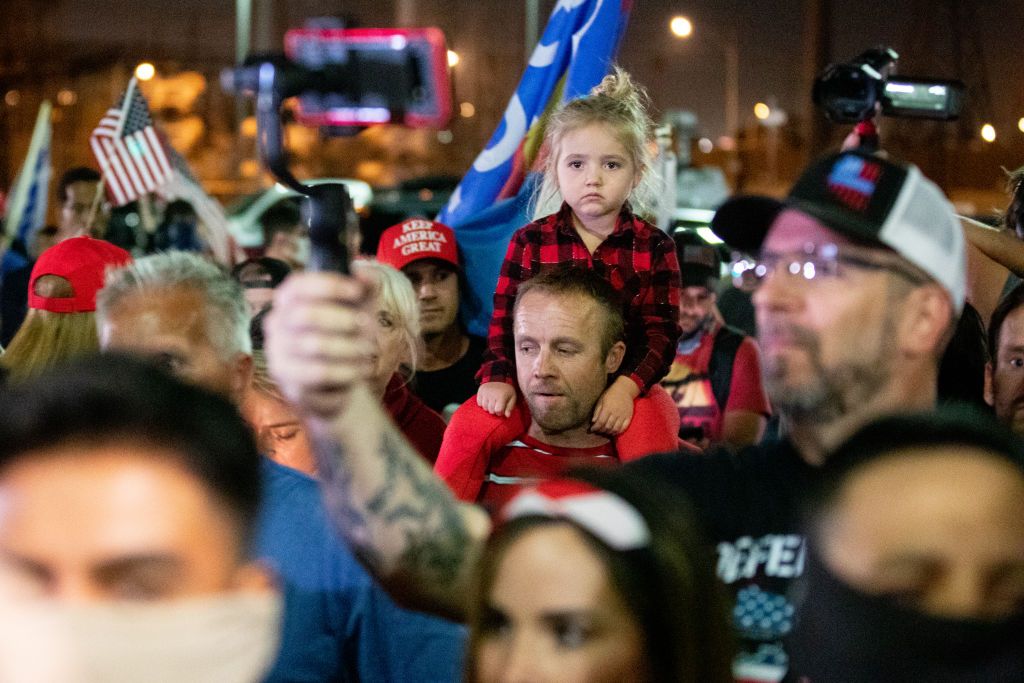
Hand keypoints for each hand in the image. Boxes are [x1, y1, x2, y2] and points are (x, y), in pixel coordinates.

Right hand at [264, 271, 375, 420]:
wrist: (341, 384)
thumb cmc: (347, 336)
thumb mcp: (360, 307)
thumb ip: (365, 286)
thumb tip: (363, 274)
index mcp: (288, 301)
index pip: (297, 285)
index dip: (328, 285)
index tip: (357, 291)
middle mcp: (276, 326)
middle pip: (307, 315)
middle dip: (346, 320)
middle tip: (370, 329)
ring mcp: (278, 356)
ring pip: (315, 346)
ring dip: (351, 348)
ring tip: (368, 351)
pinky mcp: (289, 385)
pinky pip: (320, 374)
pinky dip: (347, 371)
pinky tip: (360, 370)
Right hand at [477, 382, 515, 416]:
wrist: (499, 378)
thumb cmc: (507, 390)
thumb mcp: (512, 398)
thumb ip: (510, 407)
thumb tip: (507, 416)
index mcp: (501, 396)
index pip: (498, 411)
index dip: (500, 412)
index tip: (502, 409)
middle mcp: (492, 394)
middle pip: (491, 410)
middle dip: (494, 410)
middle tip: (497, 406)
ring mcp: (485, 392)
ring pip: (484, 407)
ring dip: (488, 408)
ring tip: (492, 403)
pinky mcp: (480, 391)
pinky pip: (479, 403)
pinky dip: (483, 404)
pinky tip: (487, 401)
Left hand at [591, 378, 637, 434]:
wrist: (624, 389)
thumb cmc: (610, 394)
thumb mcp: (601, 400)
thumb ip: (597, 411)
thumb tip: (593, 422)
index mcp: (607, 408)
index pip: (600, 422)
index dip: (595, 428)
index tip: (592, 429)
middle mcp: (616, 412)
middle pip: (607, 426)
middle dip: (601, 431)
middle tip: (598, 431)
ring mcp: (623, 415)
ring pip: (615, 429)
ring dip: (609, 433)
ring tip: (605, 432)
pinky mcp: (629, 417)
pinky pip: (624, 428)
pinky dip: (618, 432)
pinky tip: (613, 432)